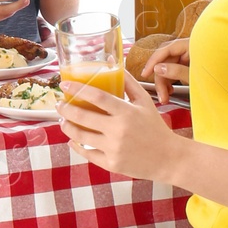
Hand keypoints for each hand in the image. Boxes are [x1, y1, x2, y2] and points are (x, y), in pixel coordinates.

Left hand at [56, 75, 180, 180]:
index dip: (78, 89)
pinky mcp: (111, 164)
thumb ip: (128, 83)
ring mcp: (114, 149)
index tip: (64, 85)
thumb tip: (113, 63)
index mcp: (127, 112)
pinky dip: (76, 145)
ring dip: (67, 127)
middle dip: (66, 109)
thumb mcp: (145, 102)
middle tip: (59, 104)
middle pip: (83, 117)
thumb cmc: (155, 127)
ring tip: (62, 121)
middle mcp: (118, 130)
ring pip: (80, 136)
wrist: (168, 158)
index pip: (97, 97)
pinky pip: (87, 154)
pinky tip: (72, 139)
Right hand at [139, 36, 190, 103]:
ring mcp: (189, 56)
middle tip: (161, 94)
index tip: (145, 73)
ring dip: (165, 83)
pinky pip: (174, 70)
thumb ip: (177, 71)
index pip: (166, 49)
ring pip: (168, 67)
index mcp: (191, 45)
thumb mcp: (195, 75)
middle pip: (165, 60)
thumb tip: (158, 68)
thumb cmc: (219, 76)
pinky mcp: (189, 65)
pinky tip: (170, 90)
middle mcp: (188, 48)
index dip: (153, 62)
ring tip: (165, 97)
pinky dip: (170, 81)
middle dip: (161, 78)